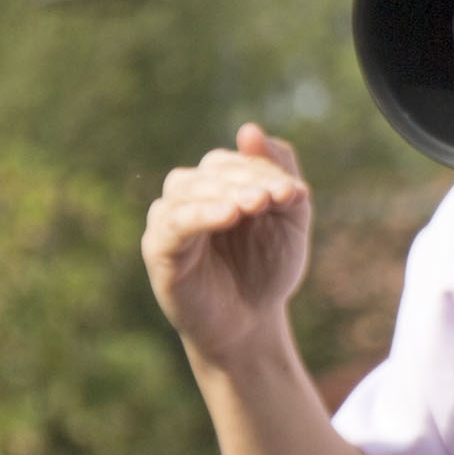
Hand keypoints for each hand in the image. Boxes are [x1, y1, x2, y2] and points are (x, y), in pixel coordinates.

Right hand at [141, 125, 314, 362]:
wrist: (251, 324)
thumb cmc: (266, 269)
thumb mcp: (287, 219)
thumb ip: (279, 173)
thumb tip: (249, 130)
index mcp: (218, 182)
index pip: (235, 160)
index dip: (264, 171)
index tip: (295, 193)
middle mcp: (190, 194)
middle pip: (212, 169)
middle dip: (247, 180)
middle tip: (276, 197)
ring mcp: (170, 219)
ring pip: (187, 188)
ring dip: (224, 192)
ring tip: (255, 205)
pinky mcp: (158, 248)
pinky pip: (173, 223)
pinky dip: (200, 214)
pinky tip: (228, 215)